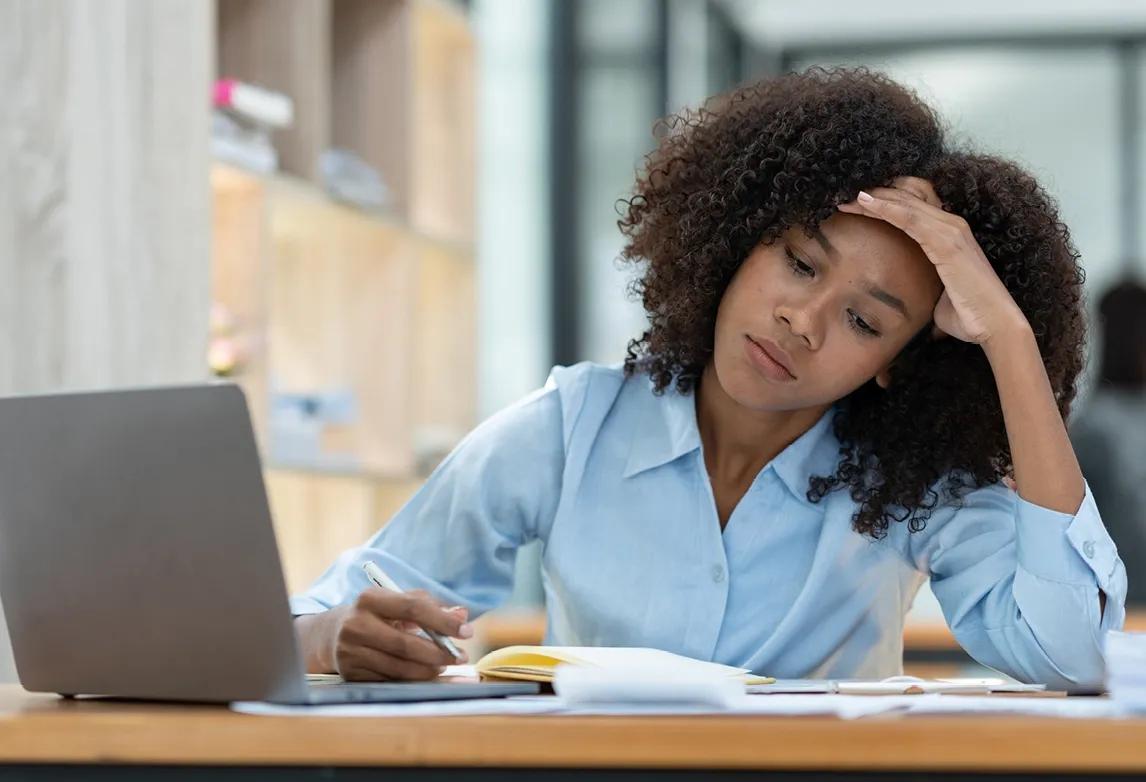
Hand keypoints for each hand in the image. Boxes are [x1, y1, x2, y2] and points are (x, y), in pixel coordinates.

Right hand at [297, 588, 471, 680]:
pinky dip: (411, 679)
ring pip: (398, 667)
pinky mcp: (350, 673)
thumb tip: (462, 615)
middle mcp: (356, 624)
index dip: (442, 620)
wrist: (332, 633)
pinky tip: (425, 675)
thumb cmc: (377, 614)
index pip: (412, 608)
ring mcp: (350, 651)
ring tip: (444, 665)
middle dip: (438, 652)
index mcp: (370, 598)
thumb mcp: (398, 602)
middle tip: (460, 656)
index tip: (467, 631)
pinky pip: (388, 680)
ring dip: (427, 669)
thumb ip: (431, 606)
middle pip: (405, 643)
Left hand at [837, 177, 1027, 344]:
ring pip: (905, 204)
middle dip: (874, 196)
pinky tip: (865, 202)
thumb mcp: (936, 296)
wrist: (994, 327)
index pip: (912, 207)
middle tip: (843, 195)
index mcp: (948, 235)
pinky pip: (910, 218)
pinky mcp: (947, 242)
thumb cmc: (968, 315)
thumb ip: (922, 289)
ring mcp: (951, 231)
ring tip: (846, 196)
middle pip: (906, 199)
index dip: (884, 202)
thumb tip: (907, 302)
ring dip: (873, 198)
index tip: (855, 205)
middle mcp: (952, 226)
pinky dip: (885, 208)